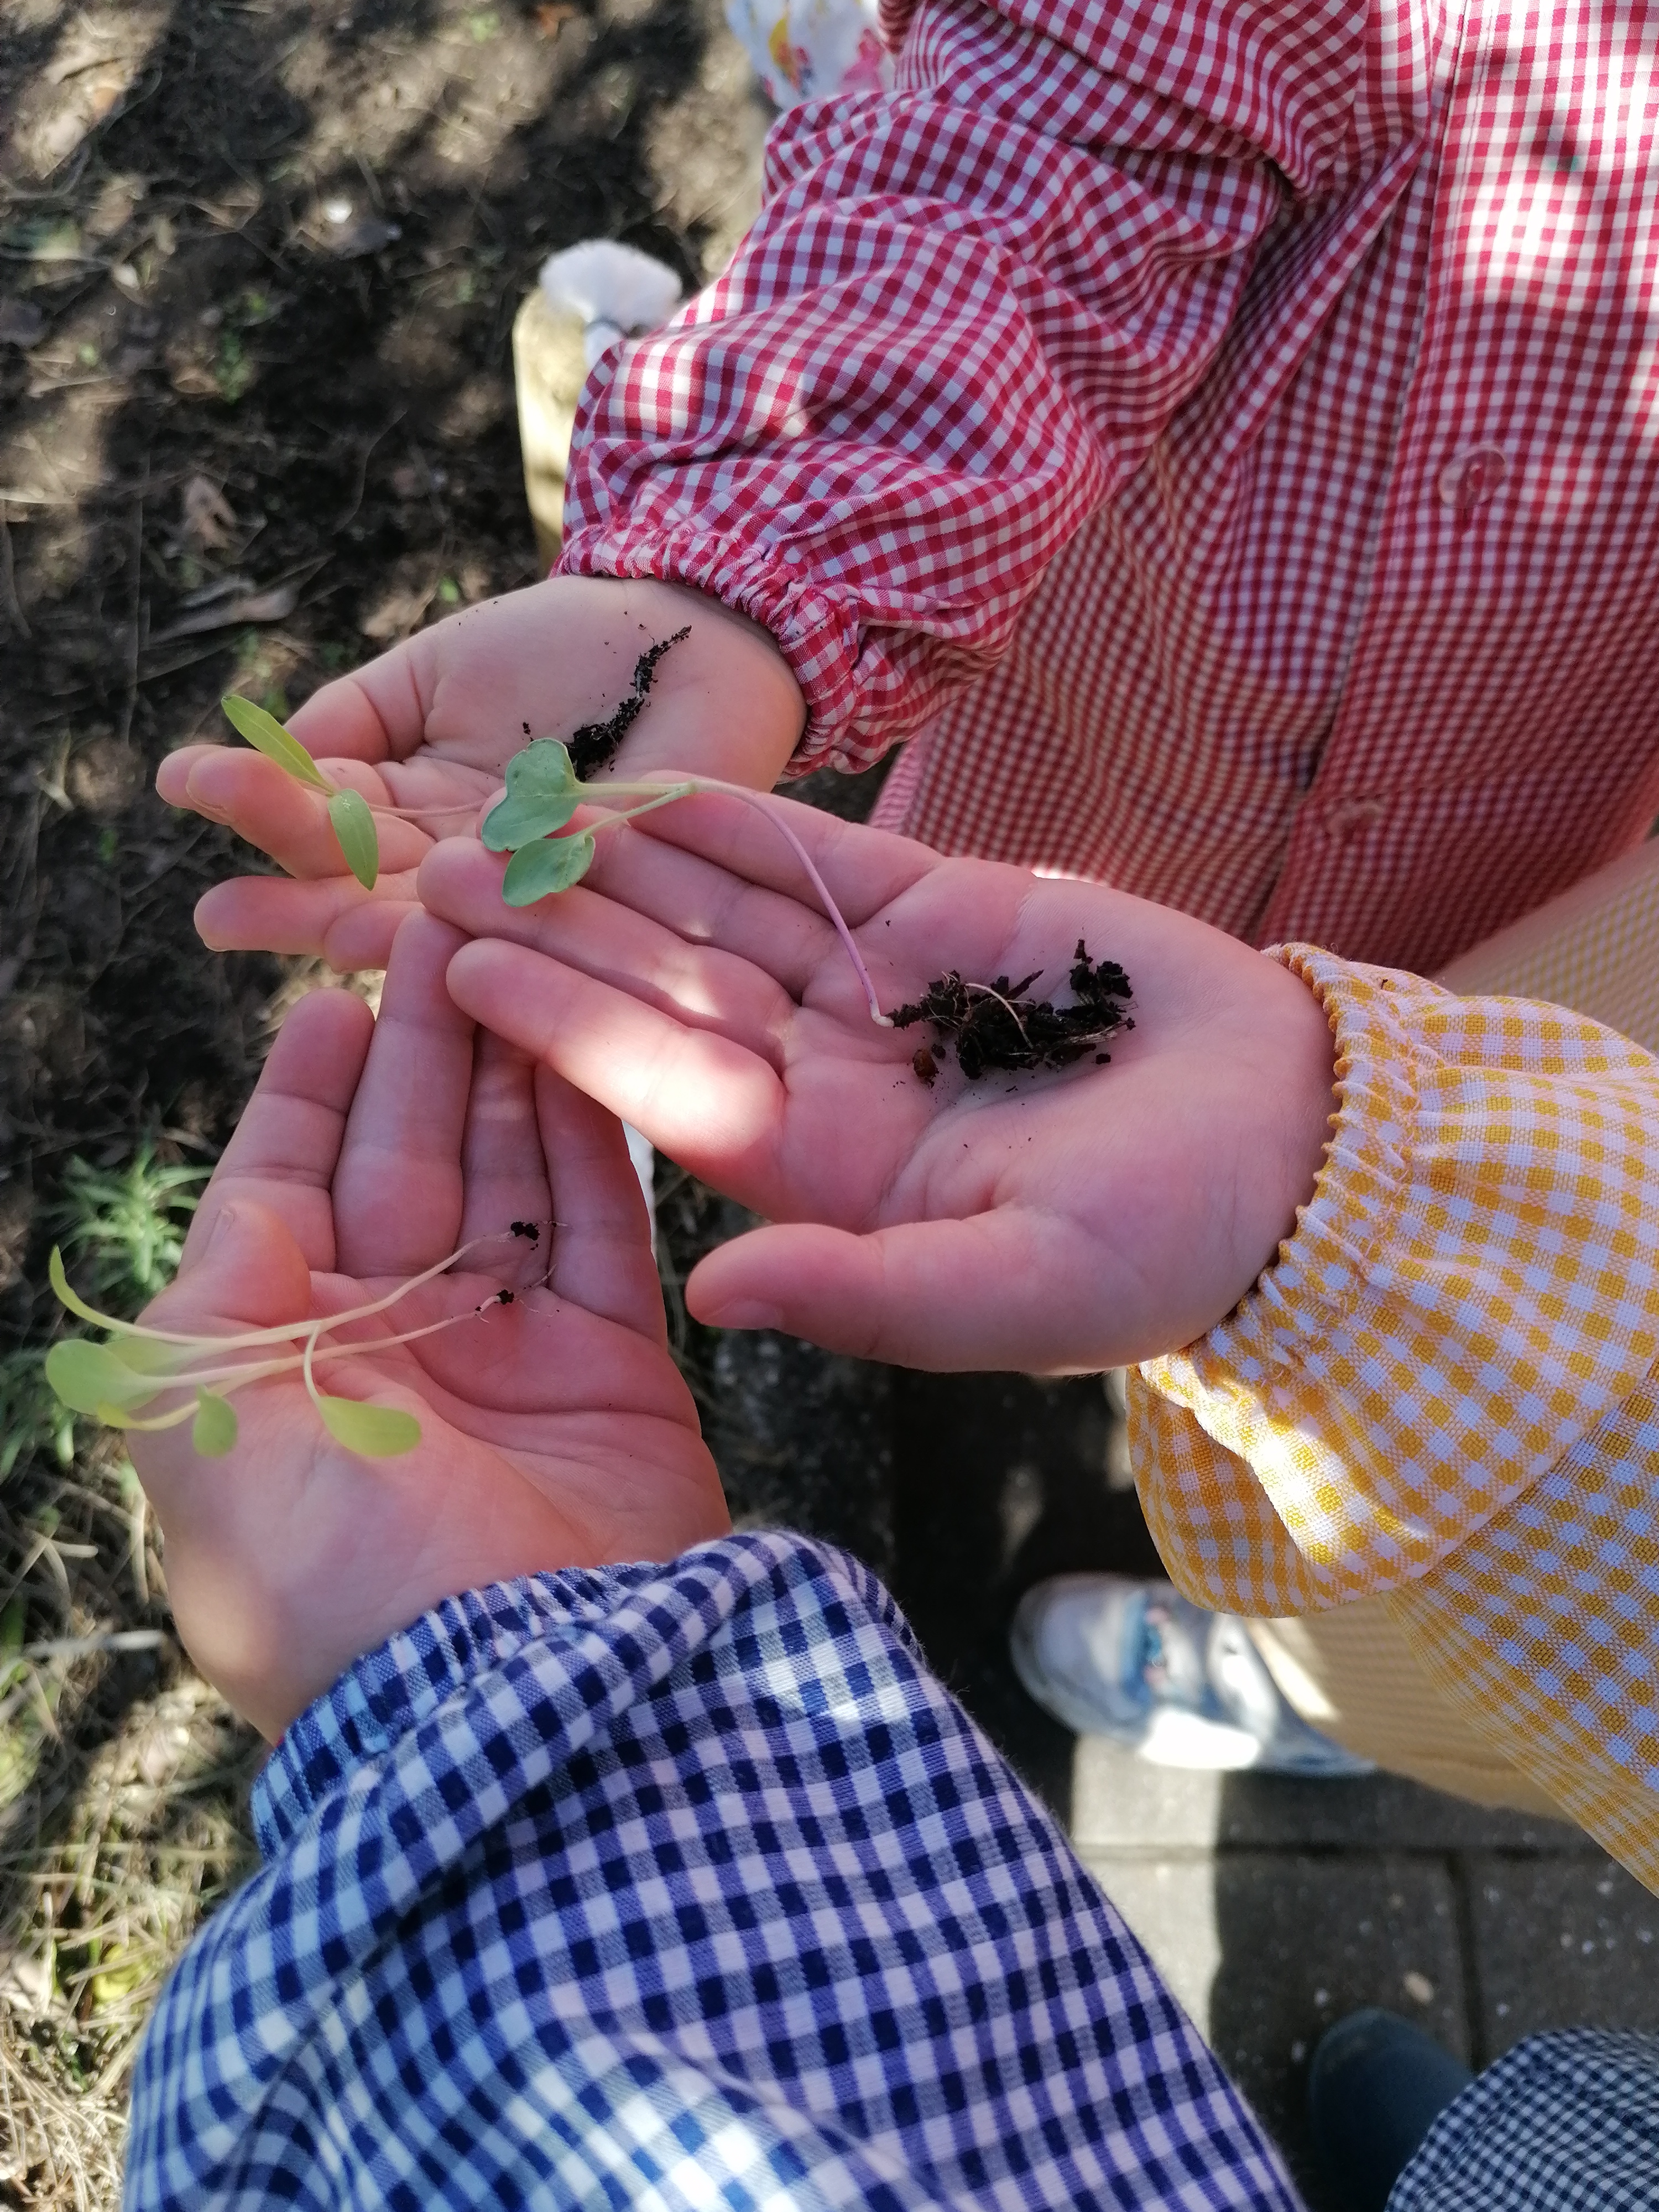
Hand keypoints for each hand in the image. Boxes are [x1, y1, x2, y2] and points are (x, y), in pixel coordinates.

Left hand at [126, 911, 726, 1739]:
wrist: (519, 1696)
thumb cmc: (330, 1568)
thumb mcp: (199, 1423)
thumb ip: (218, 1287)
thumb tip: (257, 1190)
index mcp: (283, 1366)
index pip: (290, 1192)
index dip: (305, 1089)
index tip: (325, 992)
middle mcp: (396, 1352)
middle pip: (407, 1160)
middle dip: (418, 1047)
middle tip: (443, 926)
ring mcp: (513, 1359)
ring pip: (510, 1177)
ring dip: (509, 1069)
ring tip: (516, 954)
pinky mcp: (618, 1372)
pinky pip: (607, 1228)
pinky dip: (597, 1140)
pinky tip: (588, 1049)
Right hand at [156, 576, 803, 970]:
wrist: (688, 631)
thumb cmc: (562, 652)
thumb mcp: (433, 672)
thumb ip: (354, 718)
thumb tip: (274, 755)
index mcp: (420, 822)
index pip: (327, 831)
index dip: (258, 808)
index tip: (182, 780)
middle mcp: (472, 873)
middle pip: (368, 898)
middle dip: (291, 907)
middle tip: (214, 917)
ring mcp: (538, 890)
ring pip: (440, 922)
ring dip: (365, 927)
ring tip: (299, 931)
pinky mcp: (612, 889)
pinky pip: (540, 908)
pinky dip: (483, 911)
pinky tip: (415, 920)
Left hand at [417, 796, 1337, 1373]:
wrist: (1290, 1147)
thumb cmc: (1164, 1245)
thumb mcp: (1013, 1295)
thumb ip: (860, 1297)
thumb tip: (709, 1303)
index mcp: (827, 1176)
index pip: (668, 1089)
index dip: (564, 1025)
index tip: (458, 969)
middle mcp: (833, 1082)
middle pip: (672, 990)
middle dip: (559, 927)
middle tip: (437, 864)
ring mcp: (883, 995)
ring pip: (730, 916)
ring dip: (627, 861)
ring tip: (519, 803)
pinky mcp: (946, 917)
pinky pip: (826, 861)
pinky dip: (747, 821)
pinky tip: (654, 782)